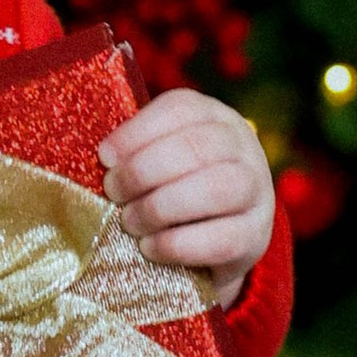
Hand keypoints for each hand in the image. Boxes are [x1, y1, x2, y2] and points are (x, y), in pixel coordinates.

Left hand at [100, 88, 274, 304]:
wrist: (223, 235)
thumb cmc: (175, 186)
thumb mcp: (160, 156)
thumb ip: (136, 150)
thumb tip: (99, 158)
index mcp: (214, 117)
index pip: (180, 109)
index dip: (136, 133)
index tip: (104, 157)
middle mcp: (244, 147)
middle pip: (197, 147)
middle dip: (143, 171)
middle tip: (113, 192)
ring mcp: (257, 192)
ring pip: (216, 189)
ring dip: (160, 207)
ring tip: (130, 222)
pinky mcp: (255, 236)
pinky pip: (220, 240)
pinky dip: (176, 244)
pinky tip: (149, 247)